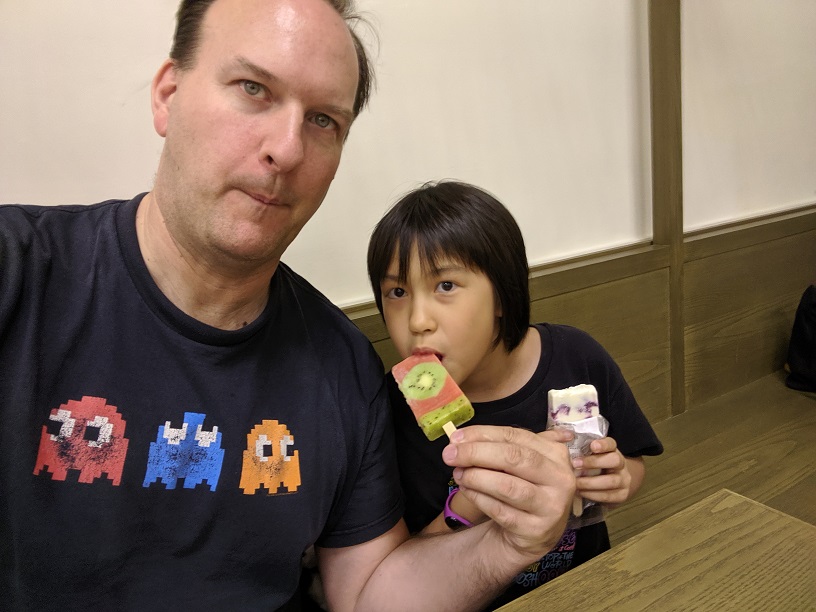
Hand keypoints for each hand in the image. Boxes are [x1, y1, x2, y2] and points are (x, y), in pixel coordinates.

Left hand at [441, 426, 575, 561]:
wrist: (531, 533)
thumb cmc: (523, 488)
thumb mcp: (519, 464)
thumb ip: (496, 447)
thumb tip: (458, 439)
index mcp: (556, 453)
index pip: (516, 436)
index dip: (483, 434)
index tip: (456, 437)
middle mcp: (560, 478)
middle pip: (514, 458)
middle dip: (476, 453)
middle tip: (449, 455)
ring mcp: (551, 506)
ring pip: (507, 486)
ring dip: (476, 477)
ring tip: (459, 474)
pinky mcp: (537, 530)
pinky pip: (501, 510)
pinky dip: (479, 498)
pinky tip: (467, 491)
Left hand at [572, 437, 643, 505]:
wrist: (617, 485)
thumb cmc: (597, 467)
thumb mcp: (592, 457)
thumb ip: (582, 451)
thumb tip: (561, 443)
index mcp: (613, 451)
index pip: (611, 444)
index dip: (603, 444)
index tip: (592, 445)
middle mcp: (621, 464)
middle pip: (614, 460)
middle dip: (594, 462)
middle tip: (575, 464)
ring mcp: (624, 480)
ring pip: (611, 481)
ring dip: (590, 482)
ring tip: (575, 482)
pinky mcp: (622, 495)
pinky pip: (608, 496)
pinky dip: (592, 495)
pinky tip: (580, 493)